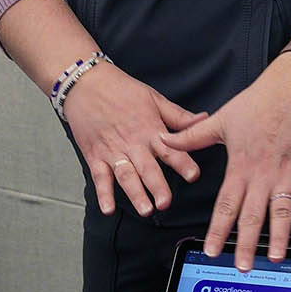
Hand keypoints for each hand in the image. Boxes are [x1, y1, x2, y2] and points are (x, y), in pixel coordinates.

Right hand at [62, 62, 205, 215]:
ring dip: (135, 193)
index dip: (182, 162)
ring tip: (145, 209)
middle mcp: (132, 142)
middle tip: (166, 203)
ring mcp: (112, 150)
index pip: (170, 148)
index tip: (193, 175)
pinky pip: (100, 177)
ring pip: (126, 175)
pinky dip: (104, 194)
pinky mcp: (95, 155)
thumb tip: (204, 120)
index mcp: (150, 128)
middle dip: (157, 186)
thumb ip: (179, 116)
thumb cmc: (120, 89)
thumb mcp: (153, 98)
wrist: (85, 82)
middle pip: (147, 167)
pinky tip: (108, 208)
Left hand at [161, 58, 290, 267]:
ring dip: (279, 234)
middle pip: (252, 215)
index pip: (225, 204)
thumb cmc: (256, 102)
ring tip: (276, 257)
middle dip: (246, 243)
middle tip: (242, 267)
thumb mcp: (219, 119)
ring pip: (281, 210)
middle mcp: (261, 174)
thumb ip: (191, 137)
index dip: (218, 229)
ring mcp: (285, 171)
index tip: (211, 250)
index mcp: (239, 166)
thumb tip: (162, 140)